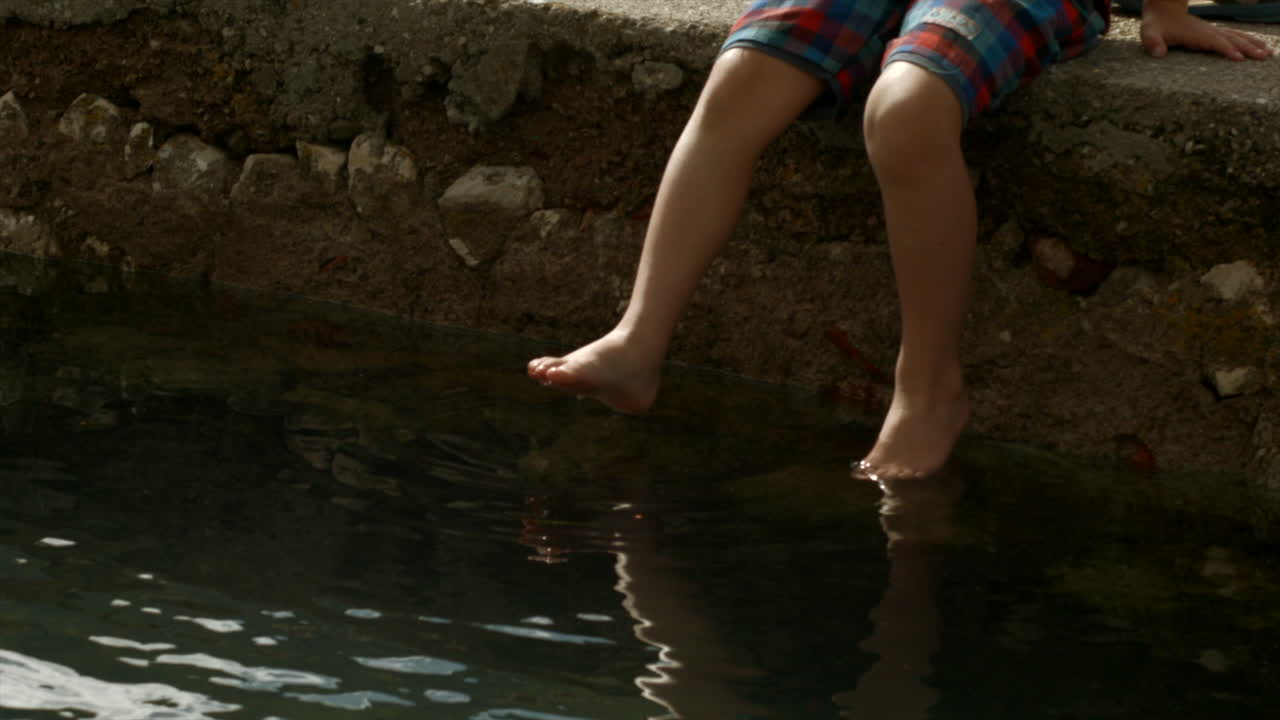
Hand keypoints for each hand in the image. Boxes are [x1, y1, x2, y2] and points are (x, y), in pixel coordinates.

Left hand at [1140, 0, 1272, 60]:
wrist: (1163, 7)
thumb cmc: (1156, 22)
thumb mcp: (1149, 32)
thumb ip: (1152, 42)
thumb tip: (1159, 54)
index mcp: (1196, 34)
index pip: (1214, 42)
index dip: (1226, 50)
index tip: (1239, 58)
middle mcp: (1208, 31)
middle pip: (1232, 39)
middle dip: (1248, 48)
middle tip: (1263, 57)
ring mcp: (1212, 31)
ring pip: (1236, 37)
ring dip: (1253, 44)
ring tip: (1268, 53)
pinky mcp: (1212, 32)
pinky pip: (1233, 36)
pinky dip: (1247, 40)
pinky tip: (1258, 46)